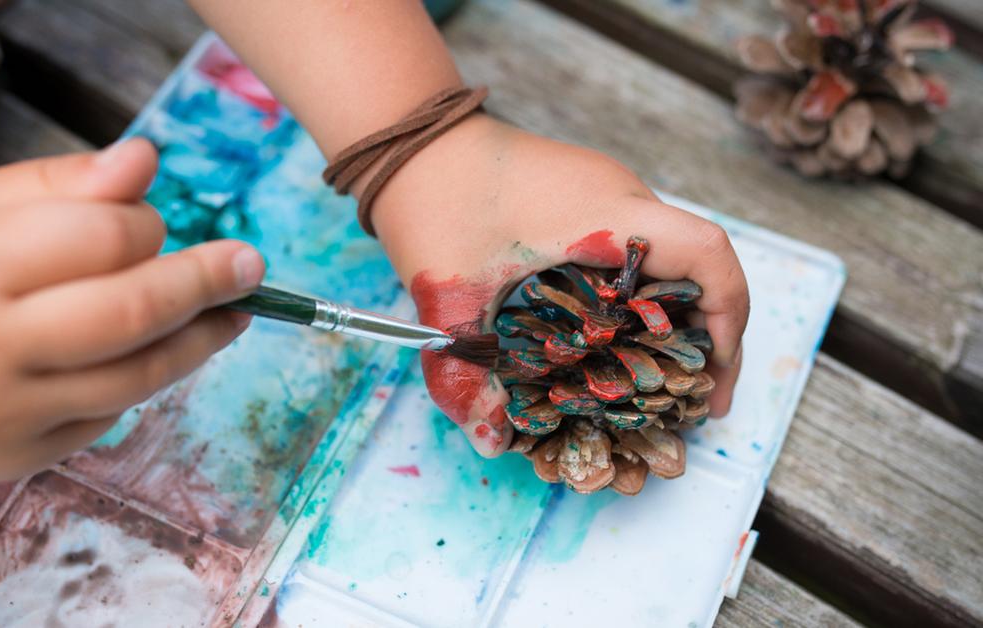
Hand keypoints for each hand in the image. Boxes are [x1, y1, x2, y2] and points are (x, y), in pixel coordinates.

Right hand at [0, 140, 264, 479]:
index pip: (99, 240)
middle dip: (206, 285)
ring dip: (199, 341)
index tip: (156, 221)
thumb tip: (146, 163)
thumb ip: (54, 184)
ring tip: (234, 314)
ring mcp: (5, 417)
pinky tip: (153, 351)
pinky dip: (142, 379)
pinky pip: (109, 415)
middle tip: (250, 266)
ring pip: (137, 377)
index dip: (145, 225)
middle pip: (132, 314)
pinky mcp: (21, 460)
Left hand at [372, 115, 748, 456]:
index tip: (710, 380)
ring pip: (671, 257)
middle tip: (692, 399)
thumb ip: (468, 375)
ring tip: (657, 378)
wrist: (408, 136)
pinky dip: (644, 294)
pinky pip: (639, 247)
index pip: (708, 255)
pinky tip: (616, 338)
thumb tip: (490, 442)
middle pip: (701, 265)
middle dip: (708, 334)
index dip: (728, 320)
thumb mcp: (450, 296)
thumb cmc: (432, 200)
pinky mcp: (585, 197)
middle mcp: (621, 196)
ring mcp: (605, 192)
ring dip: (675, 315)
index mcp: (606, 213)